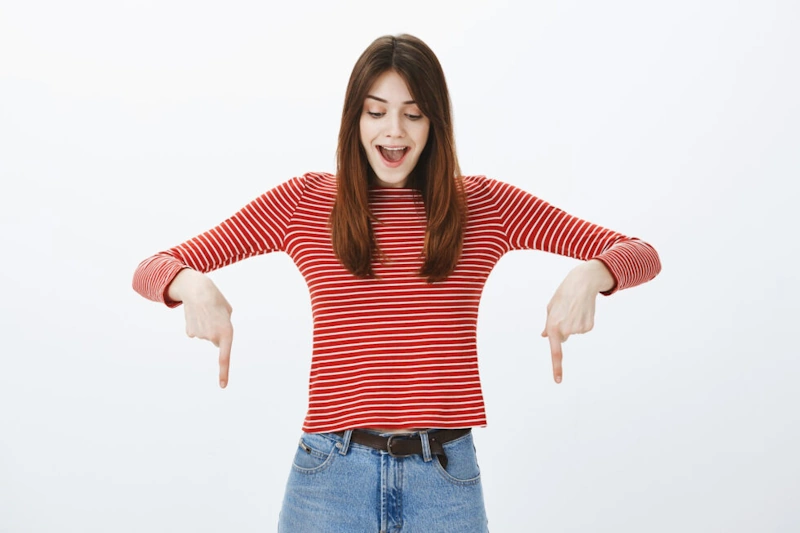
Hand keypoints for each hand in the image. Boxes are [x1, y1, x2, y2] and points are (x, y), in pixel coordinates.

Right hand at [169, 269, 233, 387]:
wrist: (197, 289)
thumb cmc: (216, 300)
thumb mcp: (227, 312)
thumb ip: (225, 328)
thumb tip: (214, 341)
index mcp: (226, 332)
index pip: (225, 357)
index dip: (224, 372)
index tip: (222, 386)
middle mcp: (213, 337)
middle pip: (216, 341)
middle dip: (217, 331)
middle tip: (215, 316)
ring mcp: (200, 336)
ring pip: (206, 336)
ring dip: (207, 326)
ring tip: (206, 313)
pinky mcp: (190, 332)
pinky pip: (197, 332)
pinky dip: (198, 325)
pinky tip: (197, 315)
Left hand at [541, 260, 612, 383]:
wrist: (582, 283)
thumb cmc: (564, 295)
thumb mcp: (551, 309)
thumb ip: (548, 325)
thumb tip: (545, 337)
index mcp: (553, 327)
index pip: (555, 351)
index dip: (556, 367)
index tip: (558, 381)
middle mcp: (566, 330)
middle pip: (562, 339)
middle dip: (562, 329)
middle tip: (564, 313)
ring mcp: (579, 330)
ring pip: (573, 333)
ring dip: (572, 323)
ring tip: (573, 309)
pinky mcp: (589, 327)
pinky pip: (582, 330)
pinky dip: (581, 322)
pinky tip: (581, 311)